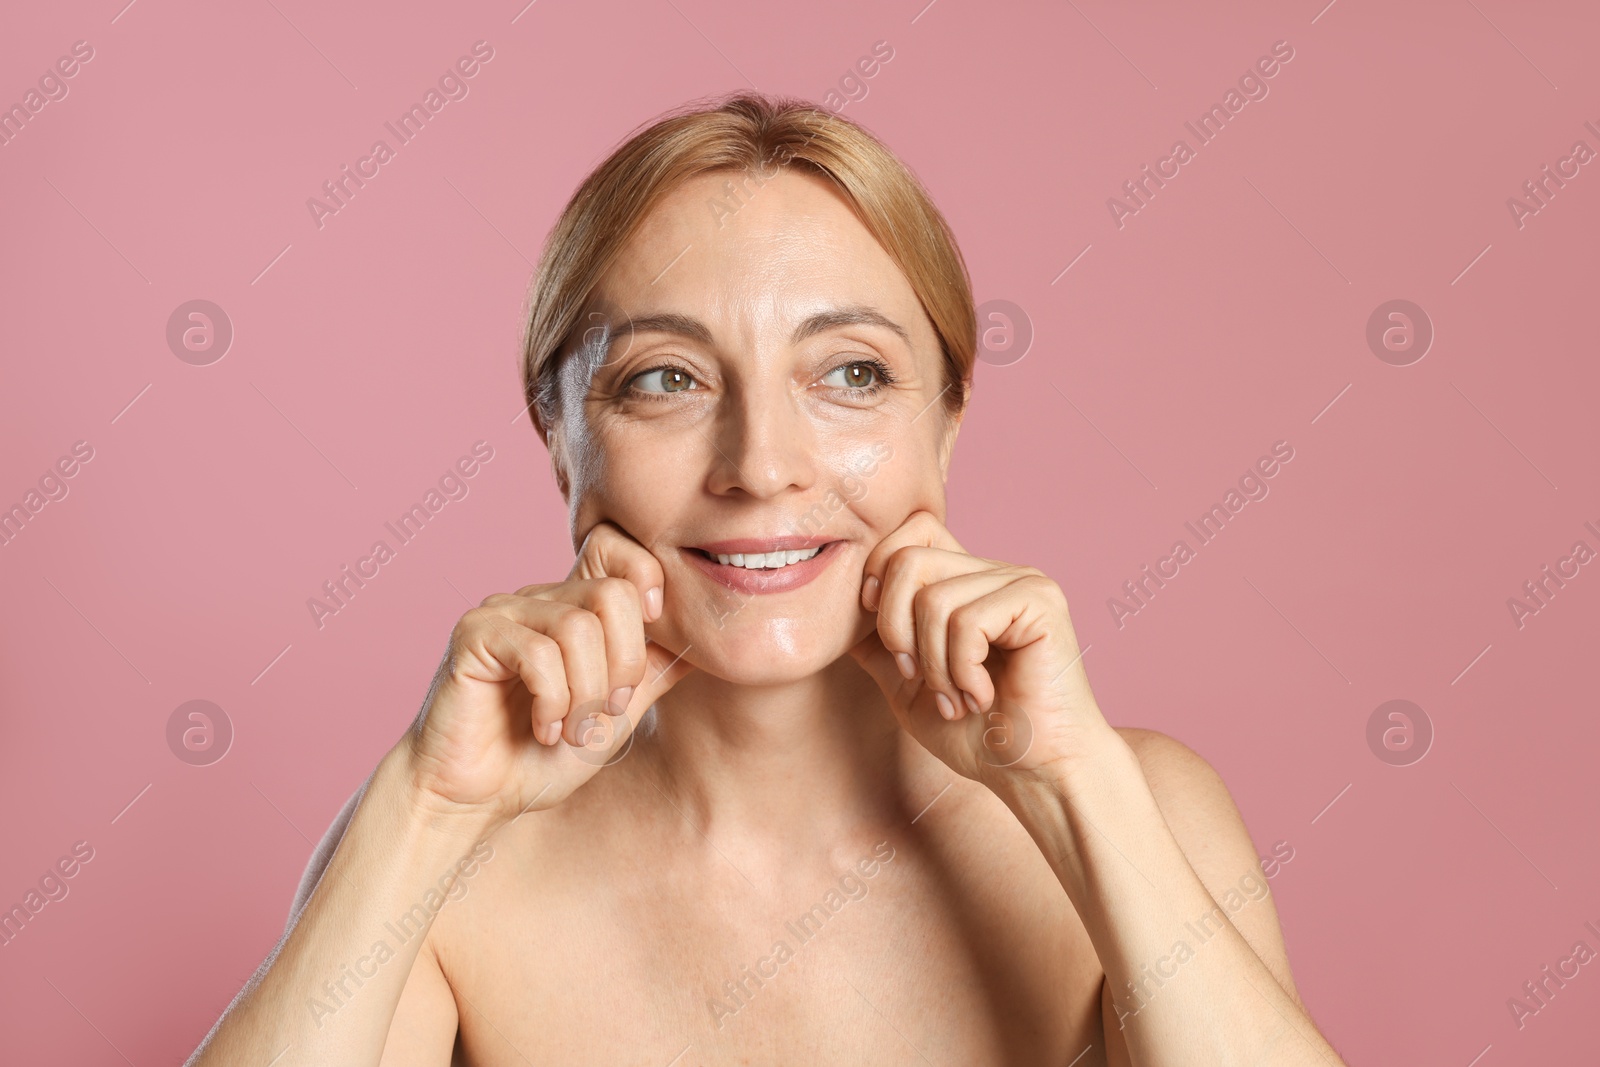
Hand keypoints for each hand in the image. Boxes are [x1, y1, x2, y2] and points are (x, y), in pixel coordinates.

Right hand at [401, 521, 694, 824]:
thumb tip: (704, 639)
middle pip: (613, 594)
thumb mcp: (615, 712)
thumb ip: (652, 672)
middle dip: (623, 666)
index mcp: (573, 607)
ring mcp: (503, 611)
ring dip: (586, 694)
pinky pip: (538, 652)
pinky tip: (541, 729)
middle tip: (605, 711)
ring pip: (578, 627)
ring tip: (569, 729)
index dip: (647, 582)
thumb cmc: (540, 757)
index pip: (618, 548)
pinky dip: (553, 701)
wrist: (474, 799)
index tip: (648, 641)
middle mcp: (539, 598)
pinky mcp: (473, 635)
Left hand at [846, 511, 1112, 786]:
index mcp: (964, 581)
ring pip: (933, 598)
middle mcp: (993, 571)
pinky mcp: (1039, 601)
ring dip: (934, 665)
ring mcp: (1020, 581)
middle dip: (895, 629)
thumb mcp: (907, 685)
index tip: (884, 636)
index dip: (879, 573)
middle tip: (919, 678)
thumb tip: (836, 610)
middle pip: (908, 558)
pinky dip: (962, 670)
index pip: (910, 531)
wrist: (1034, 773)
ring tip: (958, 699)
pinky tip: (983, 696)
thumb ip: (877, 643)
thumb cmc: (977, 734)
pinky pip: (967, 621)